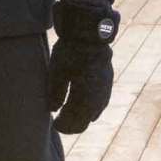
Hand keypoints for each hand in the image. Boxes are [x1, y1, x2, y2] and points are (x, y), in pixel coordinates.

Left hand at [47, 5, 119, 134]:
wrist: (90, 34)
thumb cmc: (70, 52)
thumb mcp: (57, 72)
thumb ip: (55, 93)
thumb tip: (53, 110)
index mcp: (84, 98)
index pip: (74, 122)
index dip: (63, 126)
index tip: (53, 124)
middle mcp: (98, 98)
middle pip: (84, 121)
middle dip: (71, 125)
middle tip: (58, 123)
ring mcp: (105, 90)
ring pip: (93, 114)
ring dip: (80, 117)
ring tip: (67, 114)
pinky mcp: (108, 82)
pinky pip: (100, 104)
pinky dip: (89, 108)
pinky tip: (81, 105)